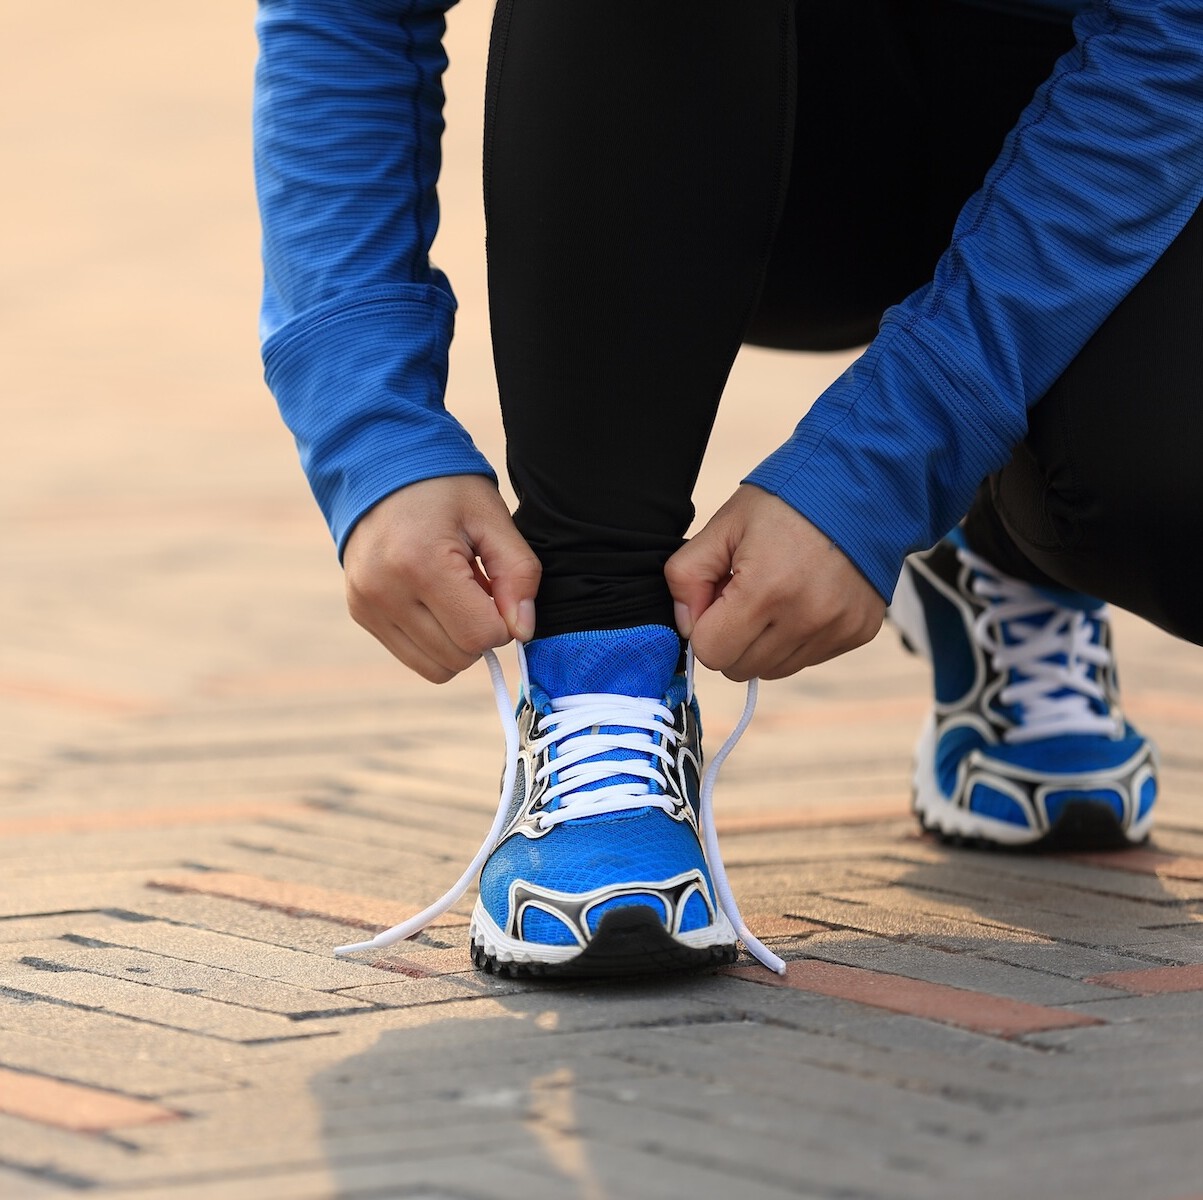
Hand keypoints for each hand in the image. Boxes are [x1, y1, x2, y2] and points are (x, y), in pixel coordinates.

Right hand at [343, 476, 540, 682]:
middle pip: (458, 657)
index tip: (498, 589)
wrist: (378, 464)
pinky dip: (434, 640)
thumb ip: (518, 574)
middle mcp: (385, 591)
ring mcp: (367, 605)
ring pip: (435, 667)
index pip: (479, 635)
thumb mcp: (491, 518)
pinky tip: (434, 600)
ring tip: (454, 593)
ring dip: (457, 641)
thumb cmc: (443, 487)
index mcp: (421, 563)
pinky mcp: (361, 613)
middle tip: (477, 588)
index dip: (503, 621)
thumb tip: (522, 630)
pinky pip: (412, 656)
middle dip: (480, 631)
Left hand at [665, 484, 883, 680]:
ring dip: (763, 642)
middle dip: (731, 638)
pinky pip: (807, 657)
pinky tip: (804, 597)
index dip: (704, 627)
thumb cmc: (786, 500)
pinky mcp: (857, 632)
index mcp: (766, 589)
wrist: (860, 484)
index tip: (718, 597)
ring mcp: (837, 629)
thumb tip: (687, 625)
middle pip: (740, 668)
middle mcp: (806, 618)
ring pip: (774, 669)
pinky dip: (796, 637)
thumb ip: (687, 575)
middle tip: (745, 594)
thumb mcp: (724, 525)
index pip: (712, 652)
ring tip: (776, 594)